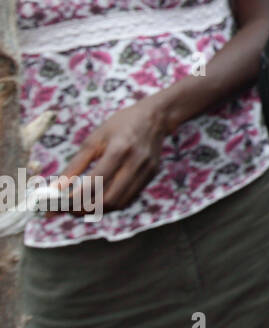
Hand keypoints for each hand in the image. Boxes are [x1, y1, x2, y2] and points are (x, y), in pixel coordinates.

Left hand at [60, 97, 169, 212]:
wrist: (155, 117)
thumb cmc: (119, 125)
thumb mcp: (94, 140)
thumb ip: (75, 165)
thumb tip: (55, 189)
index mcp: (120, 149)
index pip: (95, 183)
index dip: (75, 198)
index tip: (57, 205)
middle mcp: (136, 162)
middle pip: (109, 199)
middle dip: (85, 209)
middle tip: (67, 209)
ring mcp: (147, 171)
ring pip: (119, 203)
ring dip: (97, 210)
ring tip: (79, 207)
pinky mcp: (151, 176)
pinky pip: (128, 198)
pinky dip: (110, 204)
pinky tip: (98, 199)